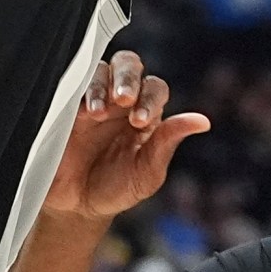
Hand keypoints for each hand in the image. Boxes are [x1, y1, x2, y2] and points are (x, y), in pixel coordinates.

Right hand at [40, 50, 207, 221]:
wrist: (77, 206)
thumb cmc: (117, 189)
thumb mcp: (146, 172)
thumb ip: (168, 143)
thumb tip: (203, 121)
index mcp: (145, 112)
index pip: (154, 88)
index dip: (150, 98)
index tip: (139, 121)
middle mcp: (120, 100)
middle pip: (128, 64)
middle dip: (127, 77)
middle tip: (123, 97)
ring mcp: (92, 99)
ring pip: (100, 69)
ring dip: (101, 85)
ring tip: (98, 113)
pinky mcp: (67, 106)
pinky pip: (72, 85)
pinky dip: (79, 92)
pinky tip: (82, 113)